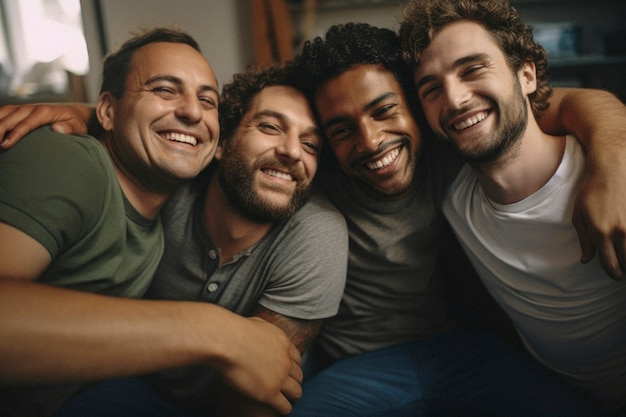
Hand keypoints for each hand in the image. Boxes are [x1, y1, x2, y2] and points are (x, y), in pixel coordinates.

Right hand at [0, 103, 90, 148]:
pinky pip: (3, 112)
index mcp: (44, 112)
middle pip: (10, 118)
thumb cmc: (75, 122)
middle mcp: (31, 108)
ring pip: (3, 113)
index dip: (14, 134)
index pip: (26, 124)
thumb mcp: (78, 126)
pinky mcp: (19, 110)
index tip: (5, 145)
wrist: (73, 112)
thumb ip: (70, 128)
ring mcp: (24, 107)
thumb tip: (57, 129)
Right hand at [215, 316, 302, 414]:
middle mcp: (285, 361)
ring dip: (292, 397)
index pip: (297, 359)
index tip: (288, 373)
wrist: (228, 340)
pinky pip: (284, 406)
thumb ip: (264, 329)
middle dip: (294, 382)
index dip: (293, 367)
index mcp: (284, 344)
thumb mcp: (257, 323)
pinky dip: (284, 410)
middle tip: (288, 388)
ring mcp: (279, 377)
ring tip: (287, 402)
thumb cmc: (234, 330)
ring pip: (296, 392)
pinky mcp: (269, 393)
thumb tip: (259, 329)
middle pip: (298, 376)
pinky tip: (280, 411)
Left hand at [573, 163, 625, 279]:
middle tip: (622, 270)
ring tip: (625, 255)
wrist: (612, 169)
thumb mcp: (579, 215)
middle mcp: (620, 231)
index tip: (615, 275)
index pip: (610, 264)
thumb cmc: (591, 191)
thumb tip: (586, 260)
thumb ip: (584, 240)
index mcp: (600, 232)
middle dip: (625, 269)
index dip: (613, 273)